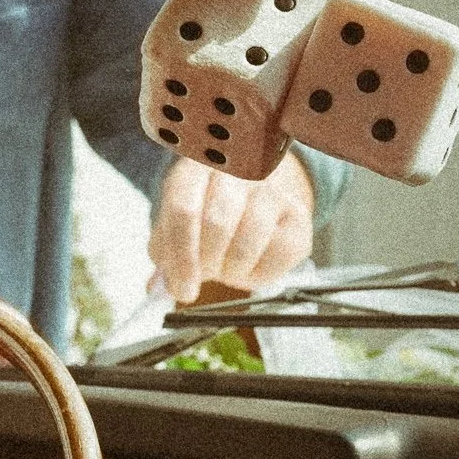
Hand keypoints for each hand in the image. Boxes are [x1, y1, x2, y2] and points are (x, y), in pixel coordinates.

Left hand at [148, 153, 314, 305]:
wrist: (254, 194)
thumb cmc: (207, 212)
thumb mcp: (177, 223)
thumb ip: (166, 253)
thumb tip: (160, 289)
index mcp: (197, 168)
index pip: (183, 210)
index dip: (181, 256)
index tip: (182, 289)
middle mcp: (238, 172)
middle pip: (216, 226)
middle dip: (206, 265)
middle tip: (204, 276)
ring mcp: (272, 190)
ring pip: (247, 244)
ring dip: (231, 272)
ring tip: (225, 268)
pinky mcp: (298, 215)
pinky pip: (279, 256)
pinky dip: (259, 275)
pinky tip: (249, 267)